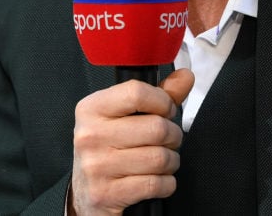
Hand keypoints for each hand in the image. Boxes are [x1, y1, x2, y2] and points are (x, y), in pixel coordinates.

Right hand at [69, 68, 194, 214]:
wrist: (86, 194)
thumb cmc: (109, 149)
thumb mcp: (127, 116)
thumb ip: (158, 95)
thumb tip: (185, 76)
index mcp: (92, 108)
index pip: (137, 92)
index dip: (163, 101)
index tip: (166, 110)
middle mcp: (89, 135)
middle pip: (156, 128)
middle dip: (173, 136)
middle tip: (168, 140)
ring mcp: (96, 166)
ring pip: (160, 158)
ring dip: (171, 161)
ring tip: (162, 161)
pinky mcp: (105, 194)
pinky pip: (155, 184)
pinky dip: (166, 183)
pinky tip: (156, 180)